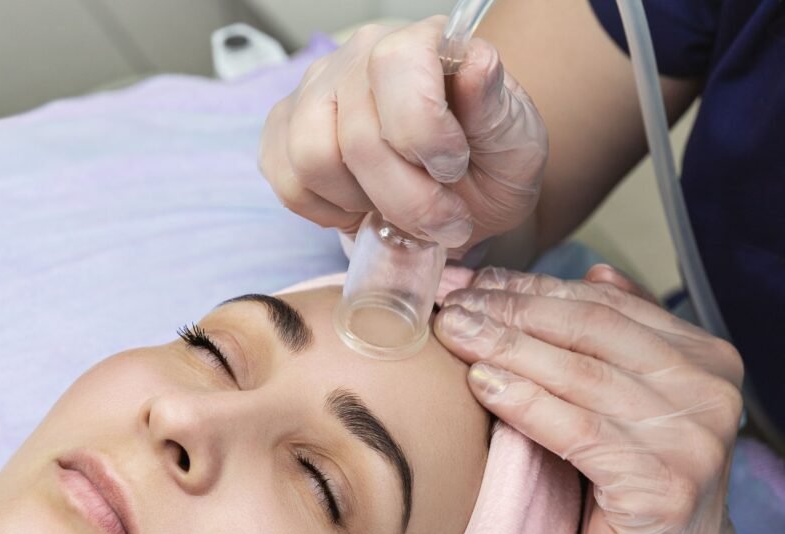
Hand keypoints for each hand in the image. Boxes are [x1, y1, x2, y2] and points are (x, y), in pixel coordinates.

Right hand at [258, 16, 547, 254]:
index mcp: (421, 44)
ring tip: (392, 208)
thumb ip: (497, 107)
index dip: (422, 133)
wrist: (462, 193)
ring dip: (358, 203)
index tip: (453, 168)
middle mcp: (359, 57)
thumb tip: (477, 65)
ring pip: (311, 158)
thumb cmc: (488, 166)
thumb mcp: (516, 144)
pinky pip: (287, 181)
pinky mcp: (285, 131)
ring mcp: (315, 92)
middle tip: (440, 220)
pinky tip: (358, 208)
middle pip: (356, 137)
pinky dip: (324, 211)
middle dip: (404, 199)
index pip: (396, 66)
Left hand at [434, 264, 784, 533]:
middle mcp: (707, 392)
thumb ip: (618, 347)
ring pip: (579, 375)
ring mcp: (691, 440)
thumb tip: (592, 270)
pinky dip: (526, 403)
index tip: (467, 281)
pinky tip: (481, 385)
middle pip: (589, 332)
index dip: (529, 287)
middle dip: (509, 311)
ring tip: (449, 332)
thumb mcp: (630, 414)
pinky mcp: (662, 488)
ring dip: (505, 347)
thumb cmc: (634, 503)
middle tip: (446, 301)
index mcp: (703, 361)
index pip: (603, 305)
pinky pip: (578, 432)